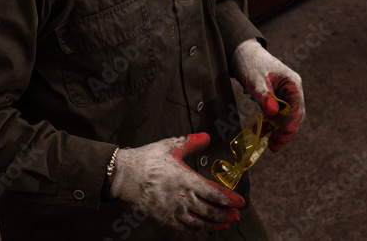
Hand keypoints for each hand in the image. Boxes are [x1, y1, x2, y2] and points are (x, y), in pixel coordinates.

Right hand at [110, 133, 244, 231]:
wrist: (126, 175)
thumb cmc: (148, 160)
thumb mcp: (171, 146)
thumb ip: (191, 142)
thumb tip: (207, 136)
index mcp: (187, 180)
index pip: (214, 193)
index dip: (229, 199)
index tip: (240, 202)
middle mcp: (183, 198)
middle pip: (210, 211)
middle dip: (226, 215)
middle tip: (237, 216)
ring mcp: (173, 211)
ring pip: (199, 222)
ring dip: (214, 225)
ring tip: (224, 226)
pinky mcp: (164, 218)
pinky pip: (184, 228)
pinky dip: (196, 229)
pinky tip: (201, 228)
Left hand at [231, 39, 304, 150]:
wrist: (243, 55)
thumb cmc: (251, 64)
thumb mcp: (256, 80)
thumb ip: (265, 96)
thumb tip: (273, 115)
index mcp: (293, 83)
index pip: (297, 108)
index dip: (291, 124)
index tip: (281, 136)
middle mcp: (293, 91)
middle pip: (294, 116)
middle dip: (285, 132)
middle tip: (274, 146)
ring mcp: (286, 96)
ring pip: (286, 118)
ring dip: (278, 131)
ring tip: (269, 144)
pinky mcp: (277, 100)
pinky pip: (277, 116)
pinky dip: (271, 125)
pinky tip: (261, 132)